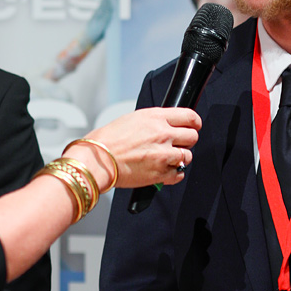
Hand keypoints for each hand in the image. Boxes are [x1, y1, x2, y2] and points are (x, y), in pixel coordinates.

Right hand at [69, 107, 199, 190]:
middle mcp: (163, 134)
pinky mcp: (160, 173)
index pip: (189, 116)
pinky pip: (179, 174)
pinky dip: (174, 173)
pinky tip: (163, 170)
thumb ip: (154, 122)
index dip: (194, 122)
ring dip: (180, 158)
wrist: (97, 160)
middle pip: (192, 137)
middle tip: (177, 144)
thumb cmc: (107, 140)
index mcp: (156, 118)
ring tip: (166, 158)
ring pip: (188, 156)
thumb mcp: (132, 119)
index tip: (193, 126)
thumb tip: (166, 126)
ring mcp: (163, 155)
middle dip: (187, 141)